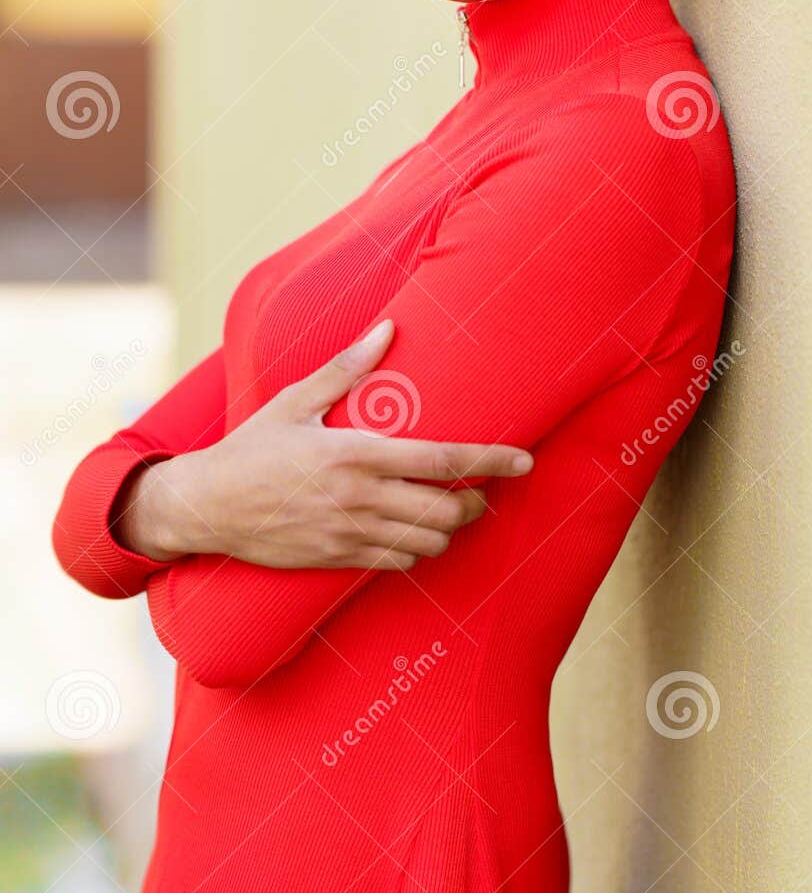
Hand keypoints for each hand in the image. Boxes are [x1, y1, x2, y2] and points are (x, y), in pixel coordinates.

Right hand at [112, 319, 533, 570]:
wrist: (206, 507)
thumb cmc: (252, 448)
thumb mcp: (295, 401)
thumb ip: (347, 368)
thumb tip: (388, 329)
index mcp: (356, 453)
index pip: (443, 461)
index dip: (491, 462)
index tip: (524, 461)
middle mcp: (359, 498)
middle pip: (445, 510)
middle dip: (474, 503)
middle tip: (480, 491)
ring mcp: (348, 534)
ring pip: (427, 543)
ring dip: (447, 530)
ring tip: (448, 512)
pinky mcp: (337, 560)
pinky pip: (397, 564)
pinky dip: (415, 551)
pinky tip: (411, 534)